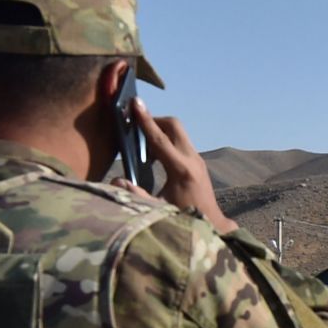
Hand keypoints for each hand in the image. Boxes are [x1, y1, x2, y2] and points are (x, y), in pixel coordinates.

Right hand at [132, 99, 238, 234]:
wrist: (212, 225)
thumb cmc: (184, 220)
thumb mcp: (158, 210)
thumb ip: (137, 195)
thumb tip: (115, 182)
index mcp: (181, 170)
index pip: (159, 138)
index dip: (145, 120)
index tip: (135, 102)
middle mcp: (192, 160)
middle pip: (173, 125)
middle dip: (154, 120)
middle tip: (137, 126)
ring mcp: (198, 159)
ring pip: (178, 132)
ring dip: (161, 131)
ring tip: (144, 146)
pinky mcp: (199, 162)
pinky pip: (181, 142)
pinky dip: (167, 141)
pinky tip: (156, 157)